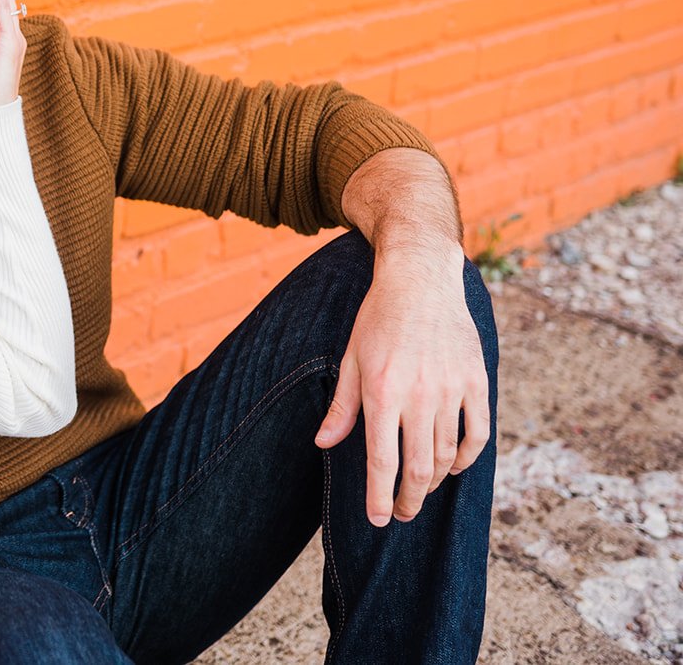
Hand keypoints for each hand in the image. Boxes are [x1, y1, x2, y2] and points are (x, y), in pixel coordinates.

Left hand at [313, 247, 489, 526]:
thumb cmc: (378, 320)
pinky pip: (477, 433)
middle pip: (418, 467)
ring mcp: (451, 389)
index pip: (382, 461)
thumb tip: (323, 443)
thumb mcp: (351, 359)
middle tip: (402, 514)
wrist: (420, 281)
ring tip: (421, 489)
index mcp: (381, 392)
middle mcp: (418, 395)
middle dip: (410, 499)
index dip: (381, 497)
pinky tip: (453, 466)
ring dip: (434, 480)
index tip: (380, 519)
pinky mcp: (476, 381)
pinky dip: (467, 457)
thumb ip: (342, 407)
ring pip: (447, 454)